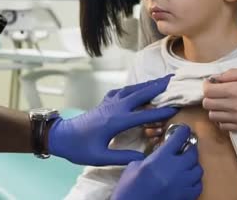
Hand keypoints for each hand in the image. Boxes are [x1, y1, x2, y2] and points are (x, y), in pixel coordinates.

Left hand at [48, 74, 177, 165]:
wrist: (61, 136)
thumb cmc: (79, 148)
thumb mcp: (100, 157)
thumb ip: (122, 158)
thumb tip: (143, 158)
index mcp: (115, 121)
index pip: (143, 115)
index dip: (159, 112)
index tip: (174, 107)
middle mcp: (114, 107)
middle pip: (140, 94)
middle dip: (157, 86)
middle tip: (173, 79)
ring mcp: (109, 102)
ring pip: (132, 89)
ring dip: (148, 84)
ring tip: (162, 79)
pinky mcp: (105, 102)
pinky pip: (123, 91)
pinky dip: (135, 87)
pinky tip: (139, 87)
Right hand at [112, 125, 202, 199]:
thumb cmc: (128, 189)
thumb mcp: (133, 167)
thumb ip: (149, 158)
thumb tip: (157, 155)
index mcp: (161, 158)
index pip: (179, 138)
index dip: (183, 131)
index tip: (184, 130)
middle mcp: (176, 169)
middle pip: (193, 153)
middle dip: (190, 148)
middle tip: (185, 148)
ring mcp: (182, 184)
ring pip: (198, 170)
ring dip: (193, 165)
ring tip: (186, 165)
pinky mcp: (185, 197)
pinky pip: (197, 186)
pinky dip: (194, 181)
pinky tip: (187, 180)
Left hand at [202, 68, 236, 132]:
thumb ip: (231, 74)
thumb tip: (215, 78)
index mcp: (235, 90)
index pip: (207, 91)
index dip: (207, 86)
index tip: (211, 84)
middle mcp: (233, 105)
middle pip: (207, 104)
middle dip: (209, 97)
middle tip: (217, 94)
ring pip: (212, 116)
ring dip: (215, 109)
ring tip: (224, 104)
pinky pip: (222, 126)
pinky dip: (222, 120)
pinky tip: (230, 114)